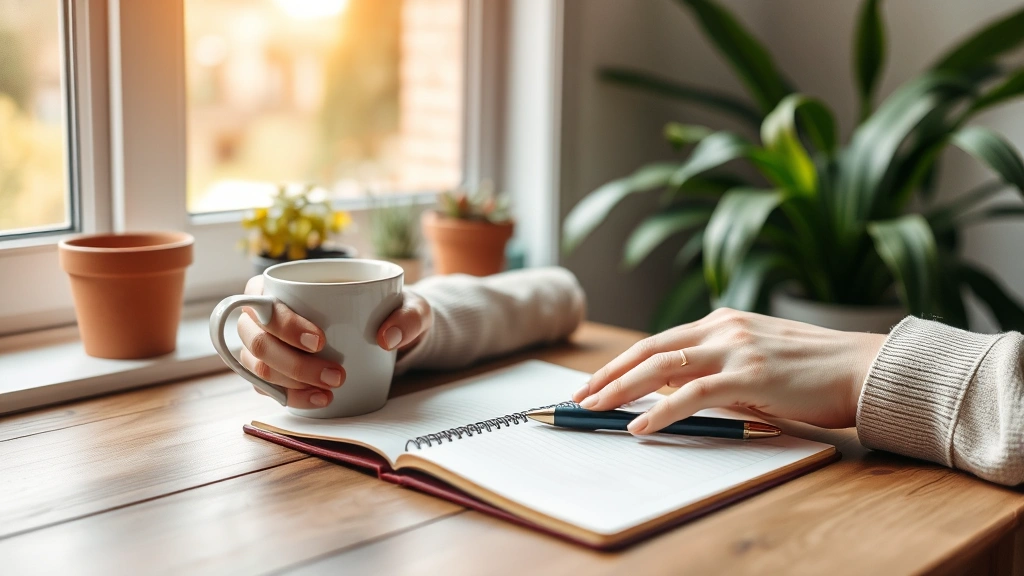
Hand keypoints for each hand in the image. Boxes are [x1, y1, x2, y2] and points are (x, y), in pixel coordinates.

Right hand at [237, 275, 432, 408]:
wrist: (388, 333)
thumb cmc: (388, 309)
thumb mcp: (409, 306)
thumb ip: (408, 316)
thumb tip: (386, 338)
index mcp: (281, 285)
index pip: (264, 301)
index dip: (284, 324)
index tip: (321, 341)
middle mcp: (262, 315)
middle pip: (258, 341)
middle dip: (294, 364)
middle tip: (337, 375)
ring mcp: (264, 345)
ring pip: (259, 368)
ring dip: (292, 384)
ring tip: (331, 391)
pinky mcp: (272, 371)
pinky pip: (266, 389)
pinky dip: (290, 398)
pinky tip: (319, 399)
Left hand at [573, 308, 885, 433]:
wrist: (862, 368)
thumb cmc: (811, 371)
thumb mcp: (754, 362)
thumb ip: (715, 371)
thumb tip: (672, 393)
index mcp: (721, 322)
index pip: (658, 343)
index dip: (621, 363)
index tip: (595, 382)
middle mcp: (722, 328)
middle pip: (650, 350)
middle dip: (609, 375)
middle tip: (581, 396)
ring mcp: (735, 348)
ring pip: (663, 367)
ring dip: (622, 389)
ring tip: (596, 409)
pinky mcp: (750, 374)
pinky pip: (694, 393)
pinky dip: (662, 409)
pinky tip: (641, 424)